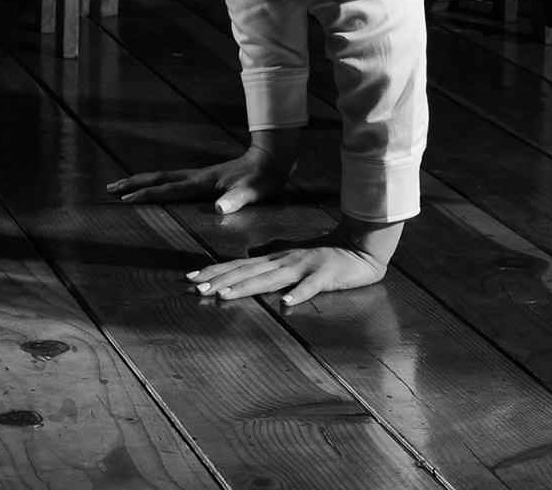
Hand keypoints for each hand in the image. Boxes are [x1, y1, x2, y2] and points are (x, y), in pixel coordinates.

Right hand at [107, 142, 292, 214]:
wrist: (273, 159)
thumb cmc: (264, 179)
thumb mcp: (252, 192)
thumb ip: (236, 200)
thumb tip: (219, 208)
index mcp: (203, 183)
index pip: (168, 190)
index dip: (146, 195)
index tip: (124, 199)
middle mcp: (198, 177)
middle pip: (159, 179)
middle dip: (134, 183)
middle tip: (111, 188)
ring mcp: (202, 176)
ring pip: (165, 178)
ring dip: (143, 182)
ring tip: (125, 186)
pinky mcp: (207, 178)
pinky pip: (175, 180)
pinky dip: (159, 183)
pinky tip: (159, 188)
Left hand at [187, 229, 389, 306]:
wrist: (361, 247)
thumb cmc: (327, 255)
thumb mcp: (294, 257)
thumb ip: (272, 259)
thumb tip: (248, 258)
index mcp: (276, 259)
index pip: (239, 265)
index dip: (214, 271)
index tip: (189, 278)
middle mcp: (284, 261)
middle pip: (247, 271)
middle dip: (220, 280)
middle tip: (195, 288)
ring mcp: (304, 267)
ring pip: (271, 279)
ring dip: (246, 287)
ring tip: (224, 295)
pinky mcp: (325, 275)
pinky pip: (311, 287)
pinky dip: (298, 294)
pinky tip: (286, 304)